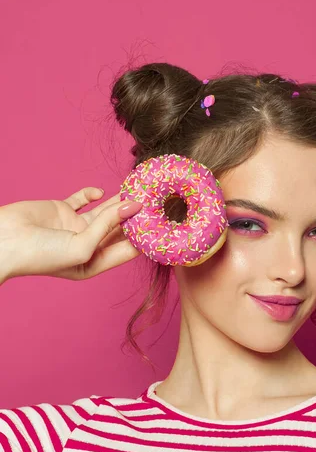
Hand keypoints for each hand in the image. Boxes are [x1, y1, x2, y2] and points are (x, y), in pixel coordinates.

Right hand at [0, 187, 142, 281]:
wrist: (1, 241)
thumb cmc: (41, 255)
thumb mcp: (82, 245)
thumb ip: (109, 225)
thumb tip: (134, 206)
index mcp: (95, 262)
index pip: (128, 249)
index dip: (145, 236)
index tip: (163, 222)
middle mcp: (88, 245)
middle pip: (120, 229)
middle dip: (136, 217)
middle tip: (156, 201)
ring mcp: (76, 226)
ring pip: (106, 211)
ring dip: (120, 202)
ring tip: (139, 190)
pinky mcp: (62, 210)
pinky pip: (83, 200)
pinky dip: (93, 194)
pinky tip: (101, 192)